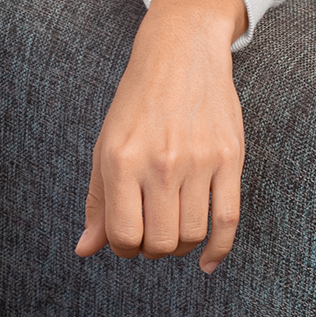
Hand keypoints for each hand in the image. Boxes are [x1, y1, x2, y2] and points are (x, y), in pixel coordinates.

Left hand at [76, 0, 246, 274]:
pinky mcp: (230, 159)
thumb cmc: (135, 106)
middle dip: (151, 250)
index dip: (122, 248)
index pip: (123, 234)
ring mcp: (198, 161)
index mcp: (121, 161)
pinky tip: (206, 261)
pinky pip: (228, 220)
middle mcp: (159, 163)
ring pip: (192, 234)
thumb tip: (85, 250)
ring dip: (180, 246)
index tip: (126, 239)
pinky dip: (219, 250)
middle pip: (160, 242)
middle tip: (149, 235)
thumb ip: (98, 202)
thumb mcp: (105, 148)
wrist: (179, 55)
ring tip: (172, 232)